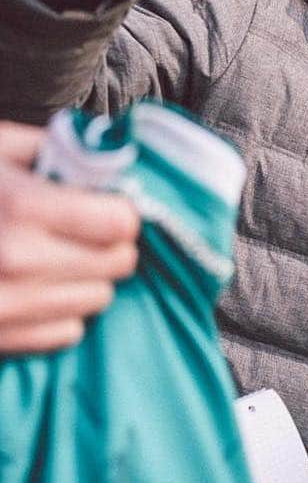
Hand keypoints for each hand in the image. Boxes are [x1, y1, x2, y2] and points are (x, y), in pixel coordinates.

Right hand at [0, 121, 138, 353]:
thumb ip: (54, 150)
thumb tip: (110, 161)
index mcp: (22, 208)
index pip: (121, 223)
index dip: (120, 210)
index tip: (106, 204)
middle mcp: (19, 264)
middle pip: (118, 262)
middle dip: (108, 242)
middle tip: (82, 229)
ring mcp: (5, 309)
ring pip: (97, 299)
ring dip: (86, 278)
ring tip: (52, 256)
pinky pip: (66, 332)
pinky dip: (59, 312)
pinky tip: (31, 287)